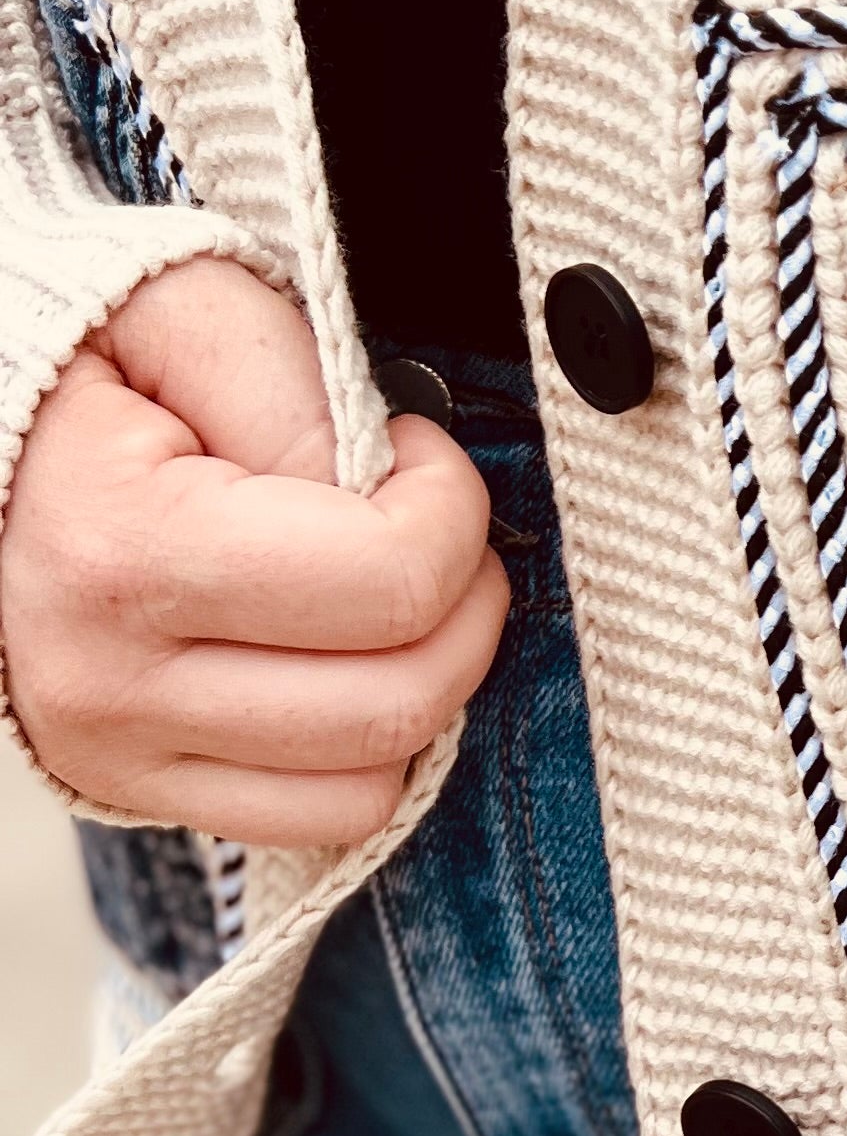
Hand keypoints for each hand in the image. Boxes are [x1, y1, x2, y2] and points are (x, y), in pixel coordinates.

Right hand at [0, 256, 506, 843]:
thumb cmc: (91, 371)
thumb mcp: (189, 315)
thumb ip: (302, 394)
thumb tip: (387, 494)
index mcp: (121, 549)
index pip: (390, 580)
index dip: (450, 506)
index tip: (413, 451)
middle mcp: (109, 679)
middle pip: (398, 698)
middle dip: (466, 601)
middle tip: (432, 523)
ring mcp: (118, 752)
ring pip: (374, 775)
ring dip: (430, 678)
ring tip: (389, 588)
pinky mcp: (133, 792)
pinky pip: (324, 820)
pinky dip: (371, 749)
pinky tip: (346, 659)